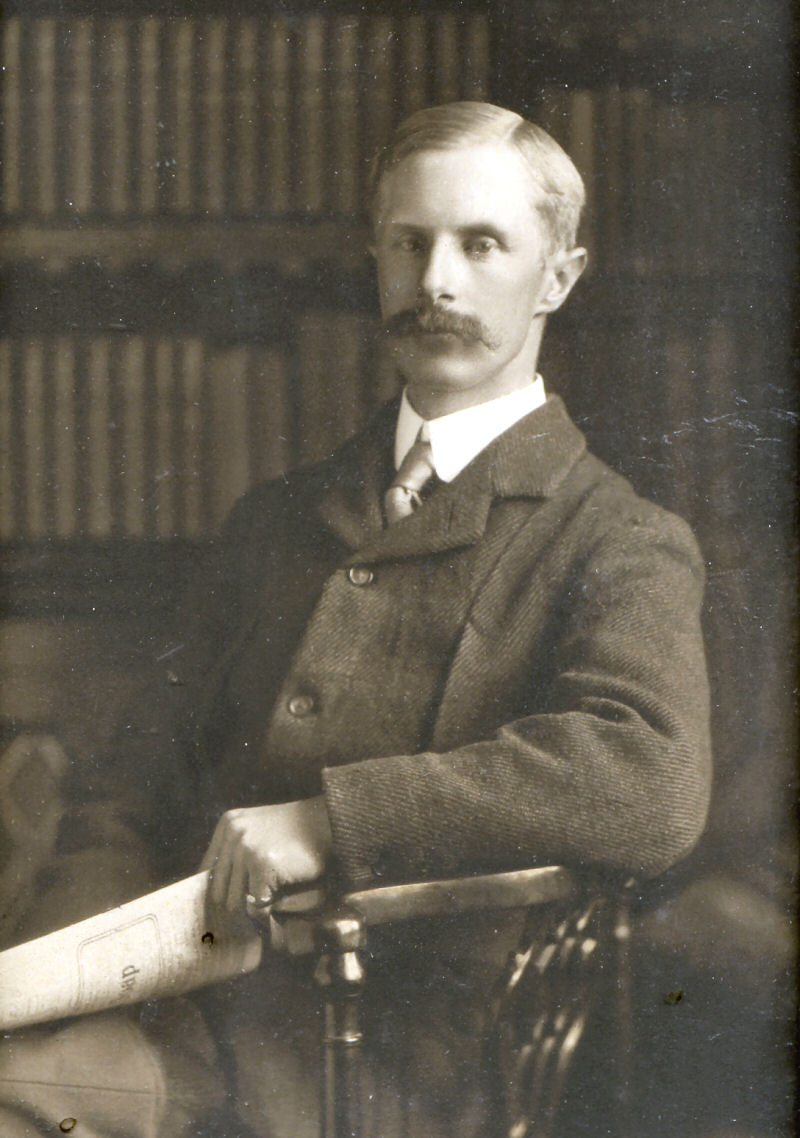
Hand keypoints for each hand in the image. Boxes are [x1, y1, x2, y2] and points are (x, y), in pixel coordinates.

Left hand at [199, 796, 332, 915]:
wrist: (329, 822)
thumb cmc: (298, 833)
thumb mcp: (258, 831)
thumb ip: (237, 852)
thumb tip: (217, 893)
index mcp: (228, 824)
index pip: (207, 870)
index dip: (217, 890)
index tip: (225, 908)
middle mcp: (233, 833)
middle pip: (218, 888)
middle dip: (235, 903)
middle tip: (251, 913)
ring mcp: (246, 848)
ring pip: (236, 899)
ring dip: (254, 907)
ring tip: (271, 903)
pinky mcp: (262, 864)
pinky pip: (257, 902)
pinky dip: (270, 906)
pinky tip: (283, 895)